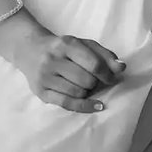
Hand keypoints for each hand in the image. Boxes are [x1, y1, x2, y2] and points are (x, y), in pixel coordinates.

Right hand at [0, 22, 124, 112]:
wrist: (29, 49)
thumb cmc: (62, 48)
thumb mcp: (83, 44)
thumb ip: (104, 55)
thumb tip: (121, 68)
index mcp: (66, 44)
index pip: (93, 63)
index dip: (107, 74)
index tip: (111, 78)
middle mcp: (53, 59)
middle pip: (86, 80)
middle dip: (95, 83)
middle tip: (93, 80)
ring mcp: (45, 76)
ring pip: (78, 93)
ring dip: (87, 92)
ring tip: (83, 85)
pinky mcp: (41, 92)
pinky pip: (67, 104)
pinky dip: (85, 106)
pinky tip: (96, 105)